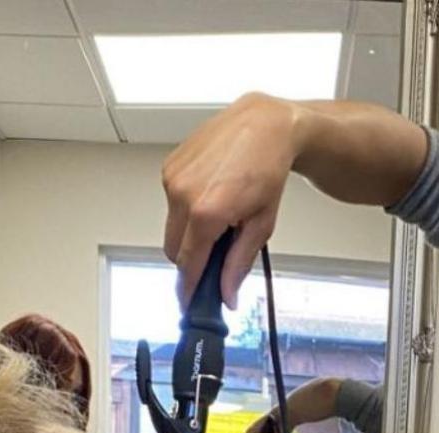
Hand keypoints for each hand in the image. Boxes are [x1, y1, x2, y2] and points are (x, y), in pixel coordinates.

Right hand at [163, 93, 307, 305]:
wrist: (264, 124)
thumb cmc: (269, 166)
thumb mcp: (262, 223)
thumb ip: (239, 263)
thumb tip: (227, 293)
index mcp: (207, 213)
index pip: (187, 265)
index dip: (189, 288)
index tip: (190, 302)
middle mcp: (182, 195)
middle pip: (174, 250)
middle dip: (191, 260)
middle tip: (216, 255)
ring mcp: (172, 179)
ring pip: (171, 227)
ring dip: (189, 232)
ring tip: (219, 215)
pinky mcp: (169, 166)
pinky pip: (170, 203)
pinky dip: (186, 208)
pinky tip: (211, 194)